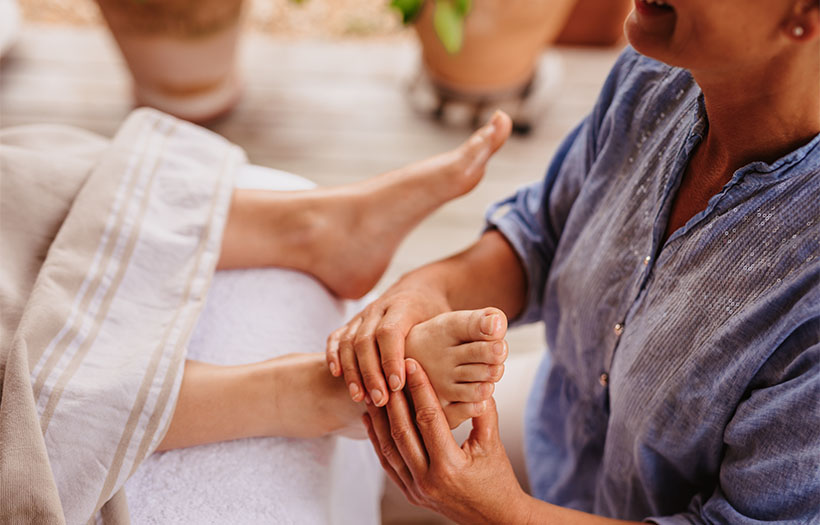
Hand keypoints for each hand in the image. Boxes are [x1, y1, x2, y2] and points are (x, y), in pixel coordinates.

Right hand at [326, 276, 450, 405]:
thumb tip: (466, 373)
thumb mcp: (449, 322)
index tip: (397, 385)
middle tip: (379, 400)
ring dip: (352, 370)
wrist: (420, 288)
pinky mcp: (353, 322)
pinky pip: (337, 336)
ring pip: (348, 341)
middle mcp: (379, 308)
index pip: (390, 332)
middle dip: (370, 372)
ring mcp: (363, 314)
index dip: (390, 359)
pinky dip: (333, 355)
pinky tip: (337, 375)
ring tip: (360, 397)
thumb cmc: (438, 313)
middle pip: (365, 340)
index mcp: (404, 306)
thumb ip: (451, 342)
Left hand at [363, 358, 528, 524]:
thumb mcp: (492, 445)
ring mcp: (415, 489)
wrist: (495, 519)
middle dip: (395, 398)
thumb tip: (477, 380)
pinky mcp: (410, 493)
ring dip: (379, 418)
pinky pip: (387, 463)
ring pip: (389, 447)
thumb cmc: (497, 481)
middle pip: (402, 431)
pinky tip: (370, 420)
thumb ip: (483, 412)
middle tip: (389, 371)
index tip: (413, 365)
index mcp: (449, 466)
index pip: (429, 419)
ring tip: (375, 391)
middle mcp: (427, 480)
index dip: (419, 388)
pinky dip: (377, 439)